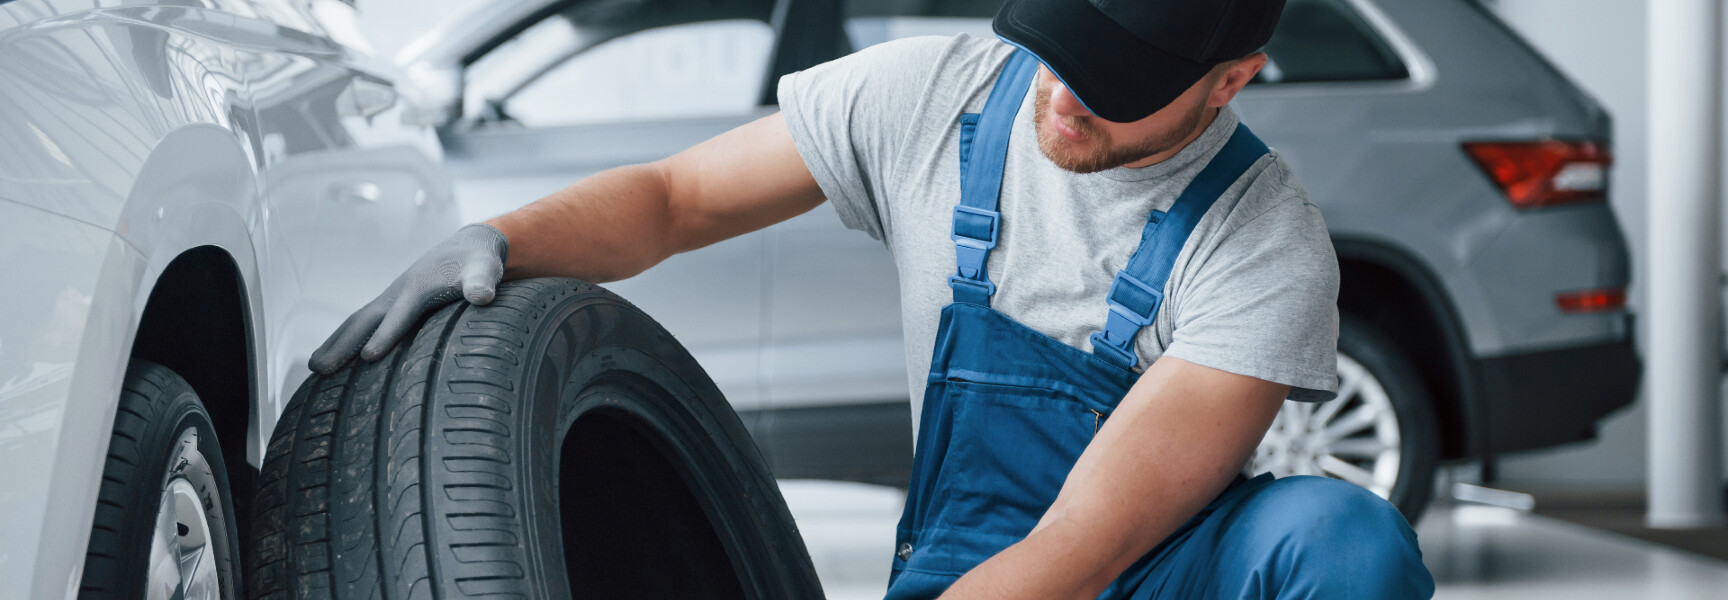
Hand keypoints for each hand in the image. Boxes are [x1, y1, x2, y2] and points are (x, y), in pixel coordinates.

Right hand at [309, 223, 508, 373]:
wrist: (467, 247)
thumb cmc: (478, 262)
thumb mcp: (485, 269)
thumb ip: (483, 282)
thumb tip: (482, 296)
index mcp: (419, 288)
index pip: (400, 316)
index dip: (386, 335)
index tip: (369, 356)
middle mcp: (398, 294)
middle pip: (365, 320)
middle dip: (343, 344)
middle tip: (320, 368)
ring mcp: (391, 299)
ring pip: (358, 321)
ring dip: (336, 342)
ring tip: (315, 368)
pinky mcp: (391, 305)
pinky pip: (364, 323)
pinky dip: (345, 339)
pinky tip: (335, 359)